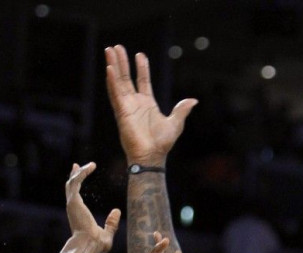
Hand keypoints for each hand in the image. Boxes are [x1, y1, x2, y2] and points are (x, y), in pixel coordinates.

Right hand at [65, 162, 119, 252]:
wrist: (89, 245)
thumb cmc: (96, 244)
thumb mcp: (107, 233)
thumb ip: (112, 223)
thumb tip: (117, 211)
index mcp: (78, 214)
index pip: (75, 196)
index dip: (77, 185)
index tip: (79, 175)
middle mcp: (73, 207)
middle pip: (70, 187)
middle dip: (74, 175)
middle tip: (76, 166)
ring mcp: (72, 204)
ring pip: (72, 182)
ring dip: (80, 172)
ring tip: (91, 165)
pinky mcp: (74, 201)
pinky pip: (76, 182)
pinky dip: (82, 173)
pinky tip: (91, 167)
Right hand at [104, 45, 197, 165]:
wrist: (152, 156)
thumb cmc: (162, 143)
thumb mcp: (176, 123)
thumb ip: (182, 110)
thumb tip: (193, 101)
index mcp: (147, 104)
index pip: (143, 81)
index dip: (142, 68)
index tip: (140, 55)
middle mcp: (135, 103)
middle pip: (127, 78)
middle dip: (122, 62)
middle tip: (117, 47)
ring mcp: (127, 106)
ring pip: (118, 82)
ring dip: (114, 66)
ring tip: (110, 50)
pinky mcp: (121, 112)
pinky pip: (115, 94)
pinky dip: (112, 81)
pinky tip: (109, 68)